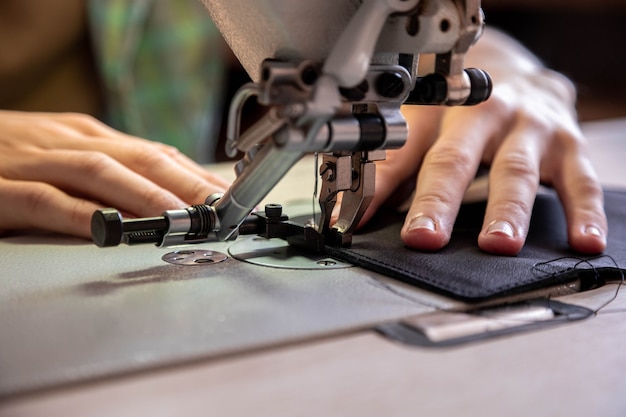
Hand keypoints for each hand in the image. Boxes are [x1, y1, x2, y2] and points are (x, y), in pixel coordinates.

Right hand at [0, 111, 229, 238]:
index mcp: (86, 136)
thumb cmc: (8, 156)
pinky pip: (46, 202)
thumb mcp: (67, 155)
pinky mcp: (0, 189)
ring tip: (182, 216)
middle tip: (222, 208)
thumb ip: (111, 171)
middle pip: (140, 159)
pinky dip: (81, 216)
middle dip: (186, 184)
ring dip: (145, 195)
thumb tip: (164, 194)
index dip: (195, 175)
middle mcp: (67, 143)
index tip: (228, 198)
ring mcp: (34, 164)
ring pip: (101, 174)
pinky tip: (108, 230)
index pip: (154, 153)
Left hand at [361, 68, 606, 255]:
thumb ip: (390, 171)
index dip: (392, 190)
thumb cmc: (462, 106)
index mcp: (443, 112)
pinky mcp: (569, 144)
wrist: (518, 70)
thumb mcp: (421, 126)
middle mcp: (487, 115)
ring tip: (499, 244)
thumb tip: (351, 213)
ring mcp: (531, 129)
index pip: (415, 155)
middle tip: (428, 238)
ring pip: (517, 171)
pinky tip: (584, 240)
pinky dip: (584, 211)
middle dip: (444, 201)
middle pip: (461, 159)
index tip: (376, 226)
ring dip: (509, 210)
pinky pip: (581, 180)